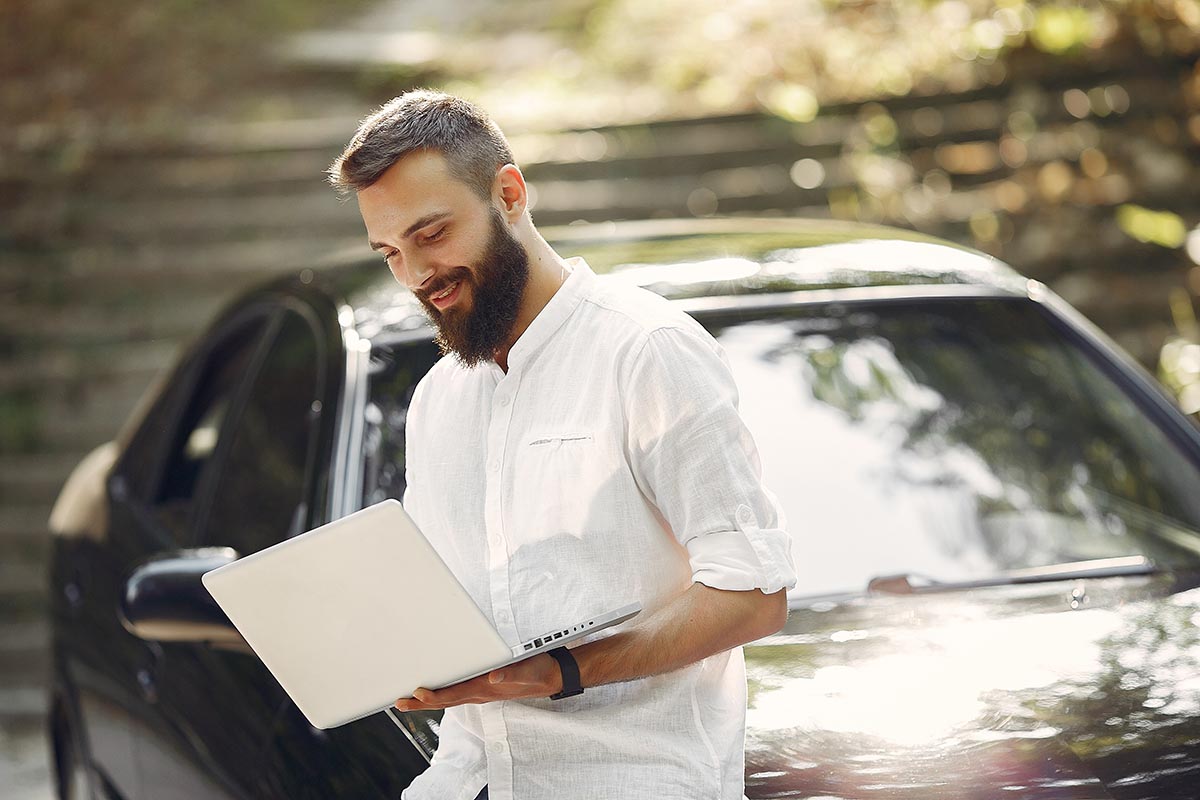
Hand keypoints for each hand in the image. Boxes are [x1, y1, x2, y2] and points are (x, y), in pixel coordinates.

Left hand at [395, 652, 562, 711]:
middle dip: (421, 703)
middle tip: (400, 702)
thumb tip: (494, 676)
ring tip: (408, 699)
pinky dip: (442, 693)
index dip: (435, 696)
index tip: (418, 693)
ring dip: (428, 700)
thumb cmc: (537, 671)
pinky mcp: (483, 686)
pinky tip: (434, 690)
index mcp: (486, 688)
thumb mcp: (527, 670)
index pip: (455, 695)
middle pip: (445, 701)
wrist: (550, 676)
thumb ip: (511, 674)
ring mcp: (480, 691)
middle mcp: (479, 692)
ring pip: (449, 698)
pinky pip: (457, 693)